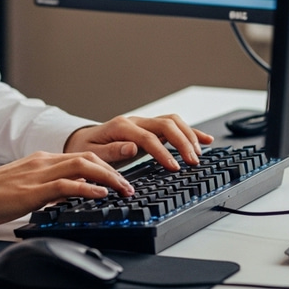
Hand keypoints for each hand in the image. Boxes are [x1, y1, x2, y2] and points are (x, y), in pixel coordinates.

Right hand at [0, 150, 135, 228]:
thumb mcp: (22, 188)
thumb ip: (44, 189)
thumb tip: (65, 199)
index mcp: (40, 160)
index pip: (80, 157)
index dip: (104, 165)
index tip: (120, 178)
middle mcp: (42, 162)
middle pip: (87, 158)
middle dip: (113, 170)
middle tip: (129, 185)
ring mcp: (37, 174)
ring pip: (81, 166)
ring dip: (108, 177)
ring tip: (124, 190)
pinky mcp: (31, 191)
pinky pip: (65, 185)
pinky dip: (86, 188)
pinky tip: (100, 194)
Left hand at [63, 113, 212, 169]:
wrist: (82, 140)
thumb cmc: (86, 149)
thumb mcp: (91, 153)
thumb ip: (111, 151)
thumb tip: (132, 147)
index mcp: (120, 127)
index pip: (147, 137)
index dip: (162, 152)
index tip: (174, 168)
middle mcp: (134, 121)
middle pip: (165, 124)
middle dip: (182, 142)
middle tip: (192, 162)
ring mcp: (143, 122)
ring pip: (172, 121)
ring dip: (188, 135)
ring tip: (198, 154)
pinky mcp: (150, 128)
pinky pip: (173, 125)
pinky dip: (190, 131)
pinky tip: (205, 140)